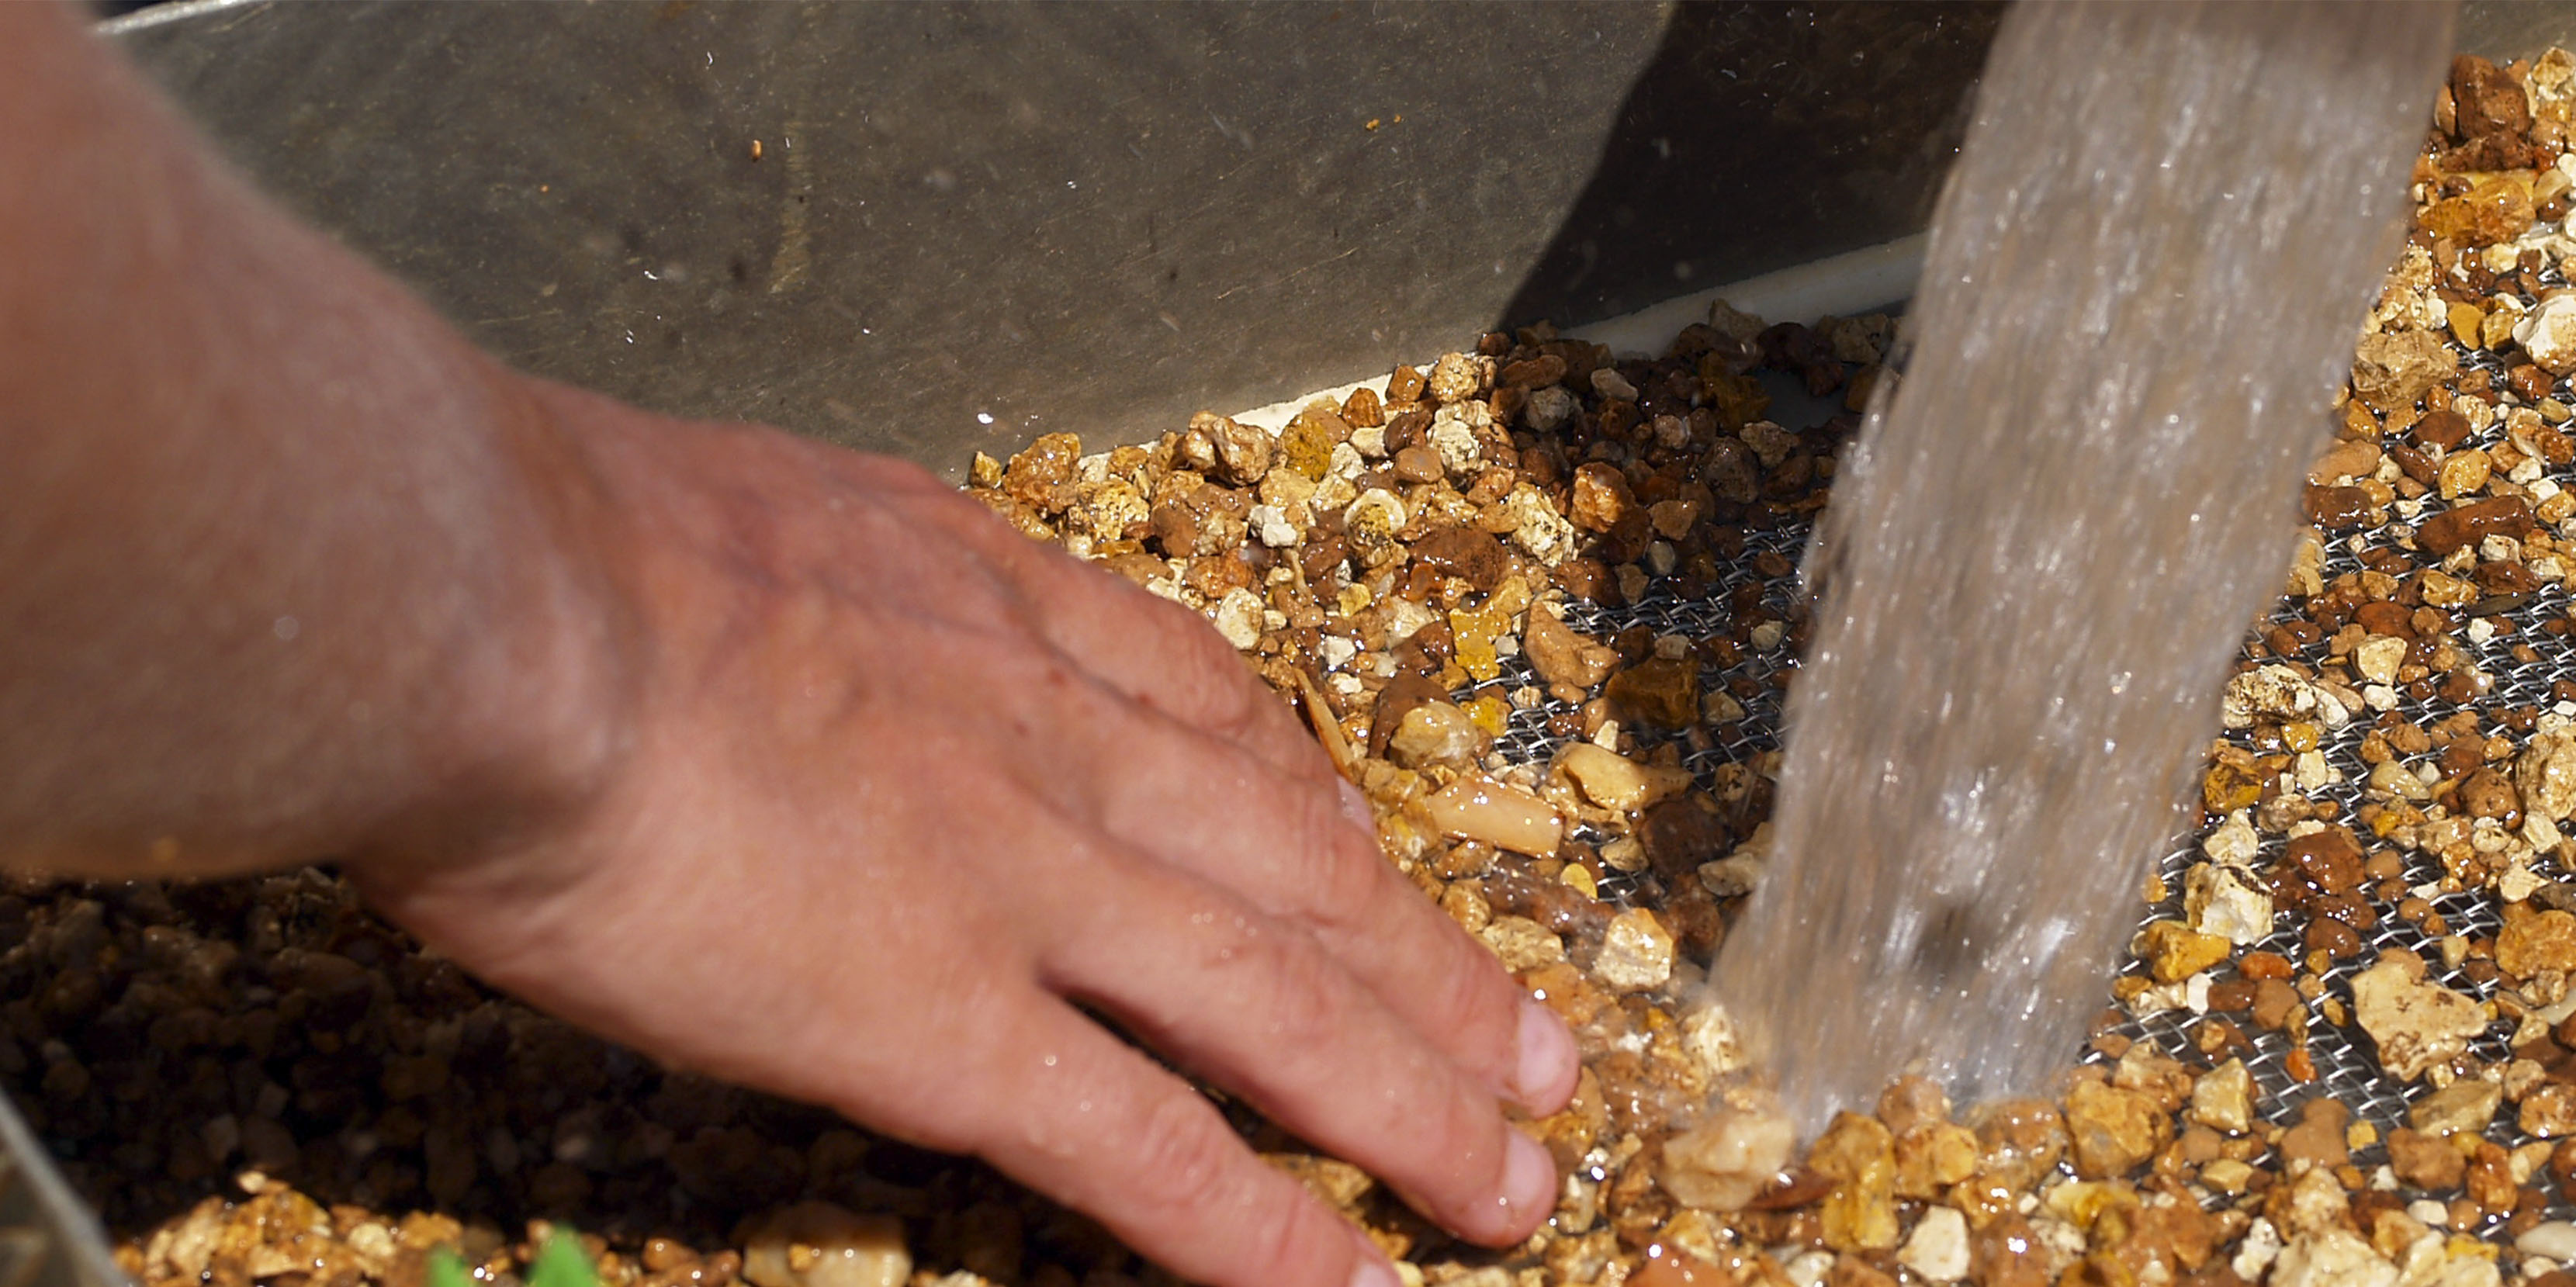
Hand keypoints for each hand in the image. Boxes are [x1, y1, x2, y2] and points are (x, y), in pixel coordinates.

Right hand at [349, 381, 1577, 1286]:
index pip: (1220, 719)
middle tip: (1550, 1049)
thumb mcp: (748, 514)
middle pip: (1306, 869)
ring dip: (1418, 1104)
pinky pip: (1151, 1147)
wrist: (496, 607)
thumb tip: (798, 623)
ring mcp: (1030, 888)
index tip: (1380, 858)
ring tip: (1519, 1184)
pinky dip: (1267, 1232)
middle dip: (1436, 969)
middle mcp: (1064, 743)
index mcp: (1007, 607)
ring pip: (1285, 1007)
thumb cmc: (559, 546)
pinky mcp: (955, 1027)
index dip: (1322, 810)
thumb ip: (826, 586)